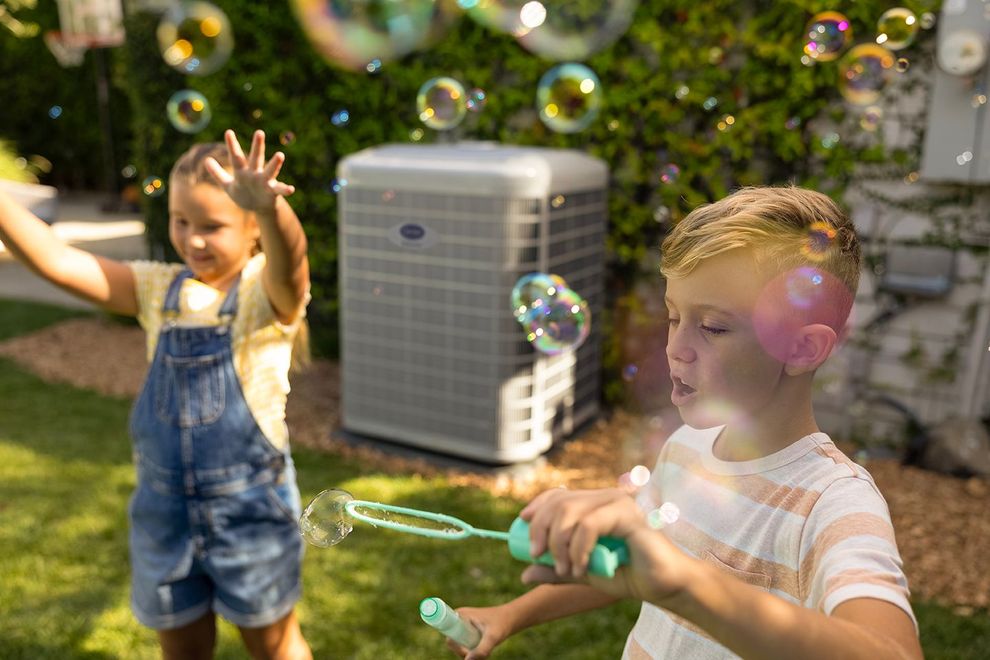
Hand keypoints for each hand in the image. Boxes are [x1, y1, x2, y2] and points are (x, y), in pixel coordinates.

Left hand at [205, 129, 294, 212]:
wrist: (259, 208)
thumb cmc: (244, 193)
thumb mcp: (228, 185)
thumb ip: (218, 173)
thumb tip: (206, 160)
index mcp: (242, 171)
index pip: (236, 157)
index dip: (232, 146)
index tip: (228, 132)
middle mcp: (255, 173)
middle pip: (256, 158)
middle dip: (257, 146)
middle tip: (259, 133)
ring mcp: (265, 182)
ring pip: (270, 171)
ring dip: (275, 164)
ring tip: (280, 155)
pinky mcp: (272, 192)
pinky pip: (280, 190)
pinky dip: (285, 189)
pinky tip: (291, 189)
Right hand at [444, 605, 514, 659]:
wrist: (511, 618)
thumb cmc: (502, 624)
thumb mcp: (493, 638)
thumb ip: (481, 650)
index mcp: (459, 616)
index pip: (450, 638)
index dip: (457, 648)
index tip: (470, 651)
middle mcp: (458, 620)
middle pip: (454, 644)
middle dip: (466, 651)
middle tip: (482, 652)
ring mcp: (462, 625)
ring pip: (460, 647)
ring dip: (471, 653)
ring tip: (486, 649)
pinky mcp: (467, 631)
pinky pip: (465, 646)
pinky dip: (474, 652)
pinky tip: (486, 648)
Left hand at [519, 488, 693, 604]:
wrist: (663, 585)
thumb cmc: (628, 575)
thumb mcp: (584, 574)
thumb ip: (557, 571)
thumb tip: (524, 573)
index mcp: (595, 505)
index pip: (558, 494)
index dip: (537, 505)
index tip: (522, 522)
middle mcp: (604, 498)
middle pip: (558, 501)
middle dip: (540, 529)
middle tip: (538, 556)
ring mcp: (617, 502)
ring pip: (570, 510)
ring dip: (559, 543)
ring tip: (565, 569)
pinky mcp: (627, 514)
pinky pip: (590, 524)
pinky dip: (578, 547)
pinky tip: (580, 565)